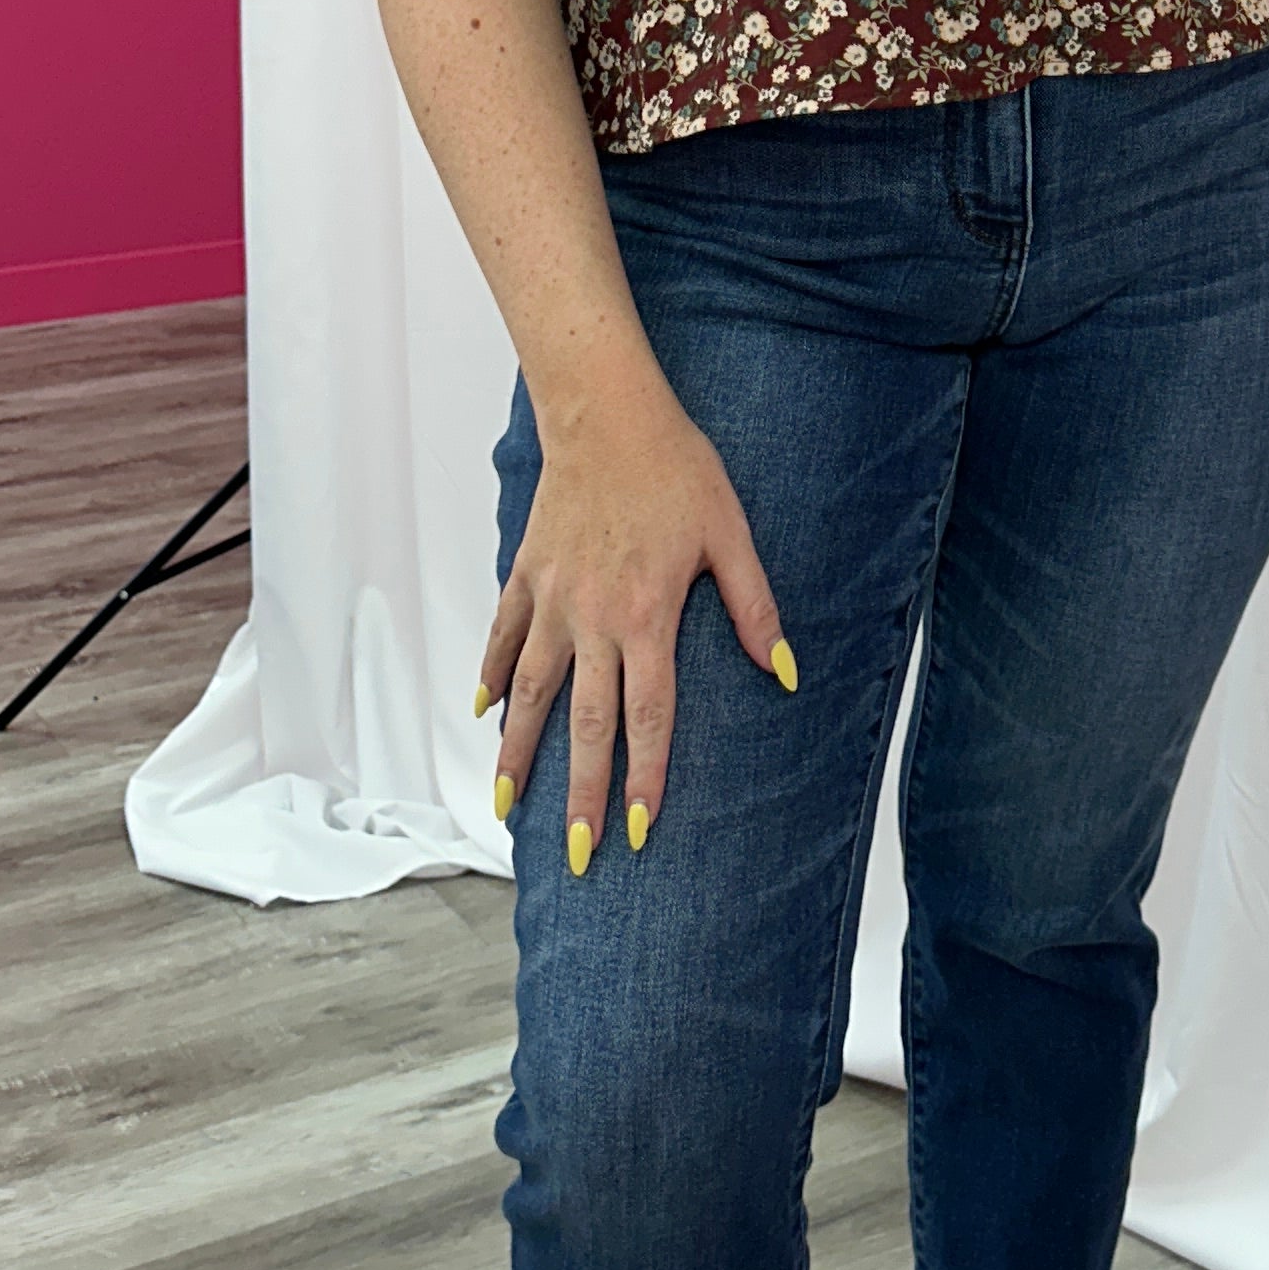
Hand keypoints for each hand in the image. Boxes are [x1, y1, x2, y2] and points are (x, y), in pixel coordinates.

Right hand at [479, 374, 791, 868]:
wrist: (606, 414)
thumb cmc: (677, 469)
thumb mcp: (730, 533)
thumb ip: (754, 606)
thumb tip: (783, 669)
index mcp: (646, 616)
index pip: (647, 717)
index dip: (646, 778)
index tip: (641, 830)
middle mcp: (592, 620)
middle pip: (583, 725)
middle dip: (581, 796)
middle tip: (577, 855)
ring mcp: (551, 601)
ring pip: (528, 694)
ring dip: (519, 754)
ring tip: (509, 806)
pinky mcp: (525, 576)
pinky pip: (503, 638)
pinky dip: (491, 677)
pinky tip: (485, 714)